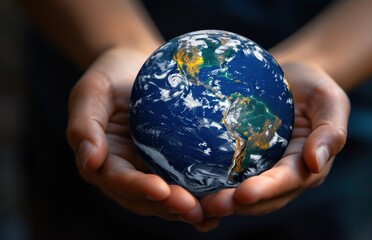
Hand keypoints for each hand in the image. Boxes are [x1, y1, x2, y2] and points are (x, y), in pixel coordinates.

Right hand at [66, 47, 202, 223]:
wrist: (137, 66)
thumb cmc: (110, 75)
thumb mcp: (91, 92)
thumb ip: (84, 125)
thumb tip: (89, 161)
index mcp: (103, 161)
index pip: (118, 180)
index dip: (138, 188)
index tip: (161, 189)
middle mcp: (127, 173)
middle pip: (146, 199)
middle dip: (169, 206)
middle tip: (194, 209)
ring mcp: (150, 170)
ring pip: (167, 199)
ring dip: (188, 209)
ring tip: (212, 211)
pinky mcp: (172, 165)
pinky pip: (185, 184)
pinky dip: (202, 197)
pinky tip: (223, 203)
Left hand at [195, 61, 349, 230]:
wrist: (291, 78)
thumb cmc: (312, 86)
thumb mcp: (329, 100)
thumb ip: (331, 131)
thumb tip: (316, 163)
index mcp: (306, 165)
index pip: (286, 182)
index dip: (266, 190)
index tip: (243, 193)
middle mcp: (283, 175)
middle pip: (262, 198)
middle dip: (237, 205)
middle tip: (209, 206)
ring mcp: (262, 171)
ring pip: (242, 196)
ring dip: (221, 202)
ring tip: (195, 204)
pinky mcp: (244, 162)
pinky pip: (228, 178)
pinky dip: (210, 186)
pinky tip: (187, 186)